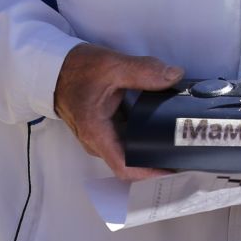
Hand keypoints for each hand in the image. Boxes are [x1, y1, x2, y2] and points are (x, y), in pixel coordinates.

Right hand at [52, 43, 183, 180]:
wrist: (52, 69)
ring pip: (130, 154)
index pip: (126, 168)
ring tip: (179, 144)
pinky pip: (127, 142)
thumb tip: (174, 76)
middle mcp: (97, 143)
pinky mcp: (104, 132)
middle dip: (159, 163)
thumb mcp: (111, 66)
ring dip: (152, 152)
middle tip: (187, 154)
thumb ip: (144, 71)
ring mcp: (100, 139)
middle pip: (132, 164)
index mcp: (97, 134)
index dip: (152, 174)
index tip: (176, 169)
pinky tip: (162, 131)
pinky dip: (144, 140)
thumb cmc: (76, 69)